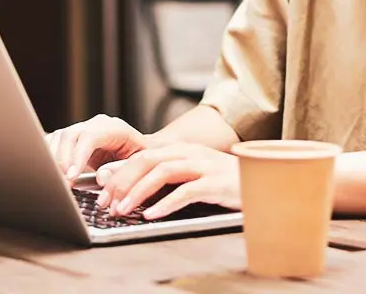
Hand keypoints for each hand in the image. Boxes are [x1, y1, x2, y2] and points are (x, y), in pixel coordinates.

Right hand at [45, 114, 147, 181]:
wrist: (137, 152)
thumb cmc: (140, 159)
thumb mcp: (138, 165)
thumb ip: (122, 170)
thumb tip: (101, 176)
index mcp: (113, 128)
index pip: (90, 136)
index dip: (78, 156)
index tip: (71, 176)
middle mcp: (94, 126)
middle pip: (70, 135)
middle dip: (62, 160)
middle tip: (62, 183)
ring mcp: (80, 130)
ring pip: (58, 138)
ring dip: (53, 160)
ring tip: (56, 181)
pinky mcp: (70, 139)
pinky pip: (52, 143)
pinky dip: (48, 158)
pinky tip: (50, 173)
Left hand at [95, 142, 239, 219]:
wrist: (263, 182)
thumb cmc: (224, 182)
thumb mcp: (192, 176)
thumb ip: (165, 179)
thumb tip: (130, 187)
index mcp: (182, 149)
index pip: (143, 156)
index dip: (119, 173)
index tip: (102, 192)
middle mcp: (190, 153)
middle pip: (148, 160)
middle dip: (122, 181)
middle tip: (106, 203)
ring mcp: (204, 166)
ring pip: (162, 172)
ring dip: (138, 192)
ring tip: (123, 210)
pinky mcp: (216, 183)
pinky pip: (186, 192)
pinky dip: (166, 204)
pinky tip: (152, 215)